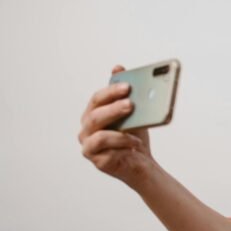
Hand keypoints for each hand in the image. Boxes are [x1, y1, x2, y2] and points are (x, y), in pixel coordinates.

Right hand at [79, 65, 155, 185]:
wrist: (142, 163)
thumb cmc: (135, 137)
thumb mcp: (135, 114)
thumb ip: (125, 94)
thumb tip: (117, 67)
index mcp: (94, 113)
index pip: (97, 98)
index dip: (111, 91)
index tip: (127, 86)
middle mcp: (87, 128)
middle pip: (95, 114)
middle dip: (113, 107)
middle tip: (131, 103)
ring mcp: (89, 145)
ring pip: (98, 132)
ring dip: (118, 129)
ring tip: (136, 128)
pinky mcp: (96, 160)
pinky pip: (105, 150)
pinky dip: (122, 144)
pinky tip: (135, 144)